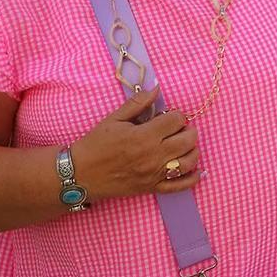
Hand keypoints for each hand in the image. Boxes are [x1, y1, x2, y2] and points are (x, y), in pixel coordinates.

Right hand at [69, 90, 200, 201]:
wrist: (79, 174)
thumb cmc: (95, 145)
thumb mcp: (113, 119)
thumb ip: (137, 103)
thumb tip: (157, 88)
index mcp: (143, 136)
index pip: (177, 120)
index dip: (176, 115)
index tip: (168, 117)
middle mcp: (153, 156)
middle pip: (188, 140)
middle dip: (187, 130)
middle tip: (176, 129)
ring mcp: (154, 174)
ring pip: (189, 162)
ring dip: (191, 150)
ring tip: (182, 145)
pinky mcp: (152, 188)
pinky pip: (180, 186)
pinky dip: (193, 178)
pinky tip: (196, 170)